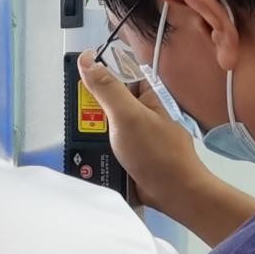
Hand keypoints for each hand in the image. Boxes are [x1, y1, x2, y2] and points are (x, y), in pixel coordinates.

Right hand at [75, 53, 205, 215]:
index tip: (81, 85)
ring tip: (92, 142)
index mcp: (149, 93)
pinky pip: (106, 143)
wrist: (174, 193)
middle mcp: (143, 110)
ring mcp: (136, 131)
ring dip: (93, 133)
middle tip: (90, 123)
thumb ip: (107, 88)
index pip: (119, 72)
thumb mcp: (128, 116)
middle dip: (92, 112)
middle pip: (106, 99)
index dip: (98, 75)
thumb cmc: (160, 155)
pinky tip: (92, 154)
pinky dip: (98, 148)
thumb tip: (88, 60)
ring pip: (103, 123)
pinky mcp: (130, 150)